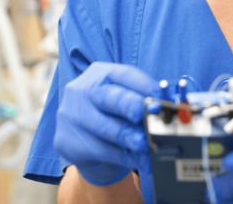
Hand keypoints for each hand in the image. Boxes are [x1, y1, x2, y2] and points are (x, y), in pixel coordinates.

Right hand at [54, 62, 157, 186]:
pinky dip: (122, 155)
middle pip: (109, 97)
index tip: (161, 98)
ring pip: (104, 127)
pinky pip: (98, 149)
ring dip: (129, 136)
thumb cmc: (113, 117)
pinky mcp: (66, 140)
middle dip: (130, 106)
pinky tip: (137, 159)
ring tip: (146, 142)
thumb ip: (142, 101)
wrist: (86, 145)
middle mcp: (81, 90)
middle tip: (147, 115)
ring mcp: (70, 114)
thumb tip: (166, 106)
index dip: (145, 86)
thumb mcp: (125, 102)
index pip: (124, 74)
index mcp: (99, 74)